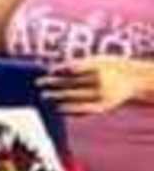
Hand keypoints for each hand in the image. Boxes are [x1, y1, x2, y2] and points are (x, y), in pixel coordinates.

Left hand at [38, 53, 153, 113]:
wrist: (133, 80)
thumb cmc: (109, 67)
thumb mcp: (97, 60)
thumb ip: (77, 64)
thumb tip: (51, 70)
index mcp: (98, 68)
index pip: (74, 69)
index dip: (60, 69)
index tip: (49, 70)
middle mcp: (99, 82)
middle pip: (71, 83)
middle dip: (53, 84)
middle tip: (38, 83)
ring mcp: (101, 96)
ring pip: (75, 97)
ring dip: (57, 97)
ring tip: (43, 96)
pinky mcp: (102, 107)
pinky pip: (83, 110)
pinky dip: (69, 110)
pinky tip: (58, 108)